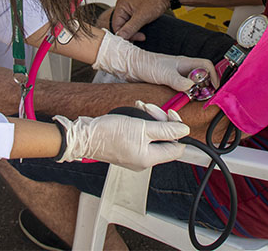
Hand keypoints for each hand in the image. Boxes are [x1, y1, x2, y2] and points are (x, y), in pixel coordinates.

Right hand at [54, 105, 188, 170]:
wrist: (84, 136)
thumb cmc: (107, 133)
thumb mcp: (141, 127)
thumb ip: (165, 130)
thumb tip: (183, 131)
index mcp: (149, 159)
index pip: (177, 149)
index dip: (178, 131)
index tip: (173, 116)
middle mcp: (143, 160)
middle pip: (164, 139)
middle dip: (160, 121)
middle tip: (151, 110)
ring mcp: (135, 154)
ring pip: (153, 134)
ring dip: (149, 118)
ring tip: (140, 109)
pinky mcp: (127, 146)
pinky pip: (141, 134)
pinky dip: (140, 122)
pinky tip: (134, 113)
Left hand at [93, 31, 218, 90]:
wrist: (131, 66)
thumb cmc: (146, 64)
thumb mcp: (165, 74)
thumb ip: (179, 81)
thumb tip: (192, 88)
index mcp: (185, 62)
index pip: (206, 66)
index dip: (214, 76)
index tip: (215, 87)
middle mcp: (182, 68)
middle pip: (202, 76)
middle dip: (206, 86)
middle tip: (205, 97)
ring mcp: (176, 75)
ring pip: (192, 83)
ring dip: (195, 91)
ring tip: (195, 100)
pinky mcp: (169, 81)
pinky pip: (182, 89)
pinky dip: (185, 94)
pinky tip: (183, 100)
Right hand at [110, 0, 170, 40]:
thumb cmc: (154, 0)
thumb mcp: (142, 16)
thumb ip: (130, 27)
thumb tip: (121, 36)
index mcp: (121, 6)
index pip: (116, 26)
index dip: (124, 34)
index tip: (133, 39)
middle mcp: (123, 8)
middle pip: (121, 27)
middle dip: (130, 34)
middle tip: (140, 37)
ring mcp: (129, 11)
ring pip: (127, 27)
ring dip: (134, 32)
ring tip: (142, 34)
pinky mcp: (134, 14)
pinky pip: (131, 25)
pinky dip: (136, 30)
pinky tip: (142, 31)